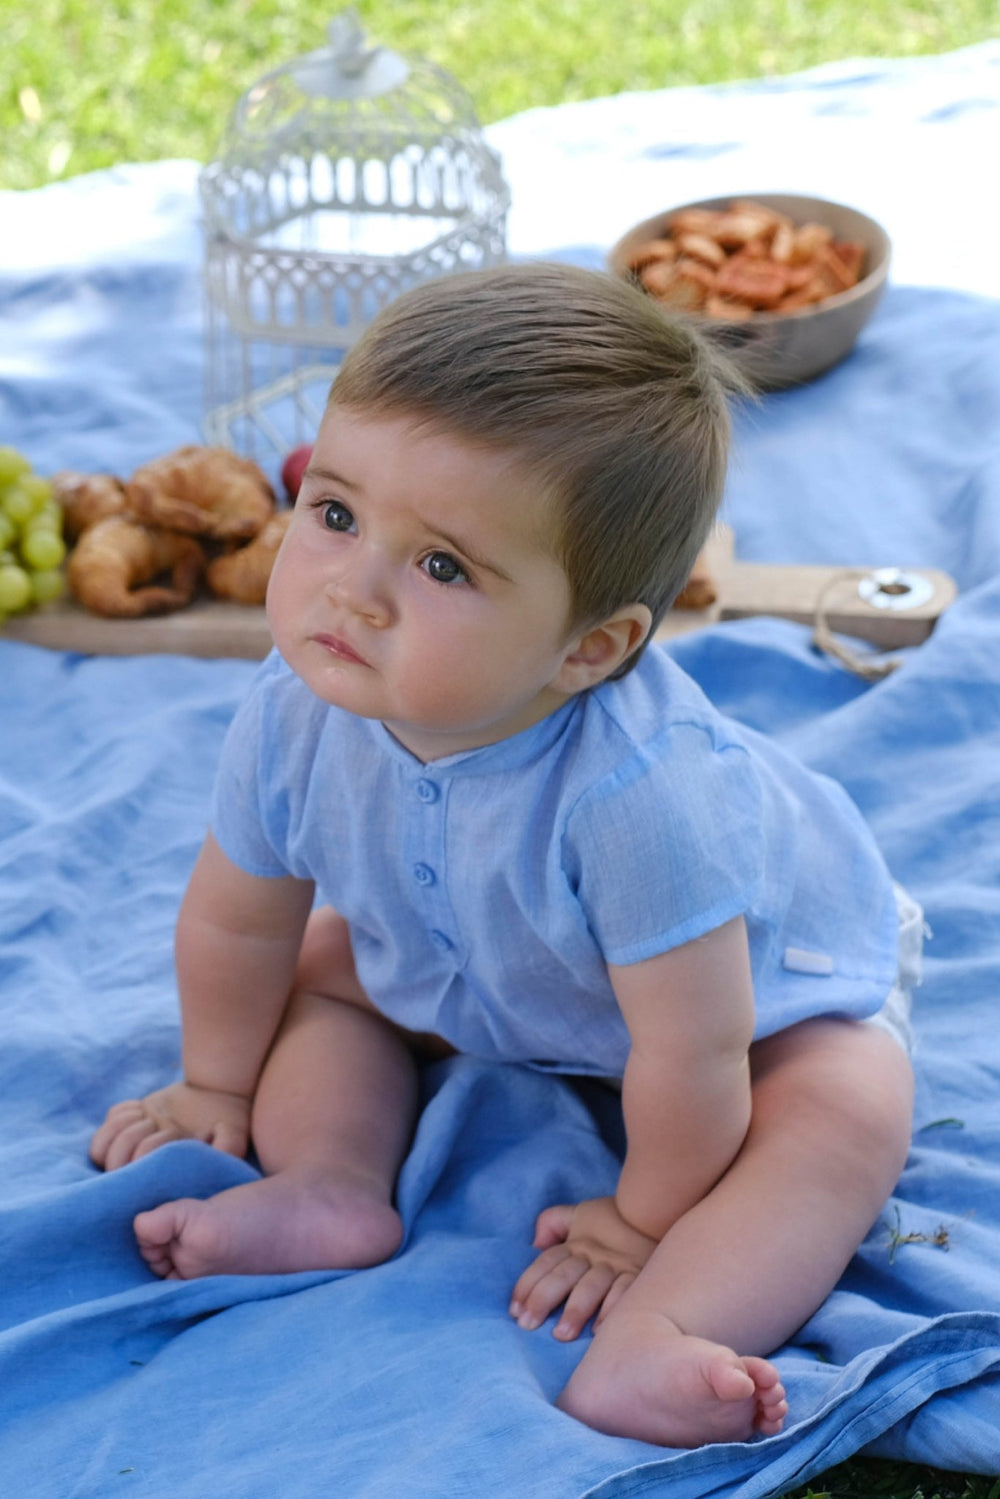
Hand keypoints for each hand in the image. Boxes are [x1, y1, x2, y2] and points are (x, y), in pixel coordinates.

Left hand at [89, 1080, 251, 1170]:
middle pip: (113, 1161)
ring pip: (101, 1148)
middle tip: (155, 1123)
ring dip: (121, 1125)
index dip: (150, 1147)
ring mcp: (132, 1146)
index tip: (174, 1131)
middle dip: (131, 1136)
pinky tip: (140, 1109)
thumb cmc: (226, 1119)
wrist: (217, 1096)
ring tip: (145, 1117)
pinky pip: (105, 1125)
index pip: (138, 1166)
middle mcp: (143, 1164)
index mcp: (164, 1170)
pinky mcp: (127, 1127)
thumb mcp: (233, 1132)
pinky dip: (119, 1114)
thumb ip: (227, 1146)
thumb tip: (212, 1158)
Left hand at [509, 1196, 658, 1341]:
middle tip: (528, 1326)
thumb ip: (553, 1221)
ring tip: (561, 1335)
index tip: (515, 1311)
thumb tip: (534, 1242)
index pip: (546, 1262)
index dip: (527, 1285)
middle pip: (563, 1276)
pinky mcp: (639, 1276)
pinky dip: (612, 1310)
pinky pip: (624, 1293)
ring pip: (592, 1286)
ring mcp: (617, 1265)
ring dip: (575, 1310)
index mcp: (577, 1242)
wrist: (658, 1210)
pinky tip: (600, 1330)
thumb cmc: (614, 1218)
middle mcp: (593, 1254)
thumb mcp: (580, 1213)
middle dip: (543, 1300)